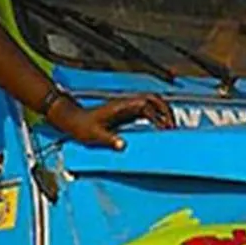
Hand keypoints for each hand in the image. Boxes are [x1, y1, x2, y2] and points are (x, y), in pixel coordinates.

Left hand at [46, 92, 174, 149]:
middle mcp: (125, 103)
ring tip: (170, 126)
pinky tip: (158, 127)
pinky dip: (155, 116)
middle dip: (166, 110)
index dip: (158, 115)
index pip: (146, 105)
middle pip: (153, 99)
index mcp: (120, 106)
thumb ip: (109, 139)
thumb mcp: (94, 135)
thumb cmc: (82, 125)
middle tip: (173, 125)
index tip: (165, 127)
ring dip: (162, 111)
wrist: (72, 119)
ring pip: (151, 102)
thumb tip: (122, 145)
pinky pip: (145, 110)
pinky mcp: (125, 112)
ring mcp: (126, 106)